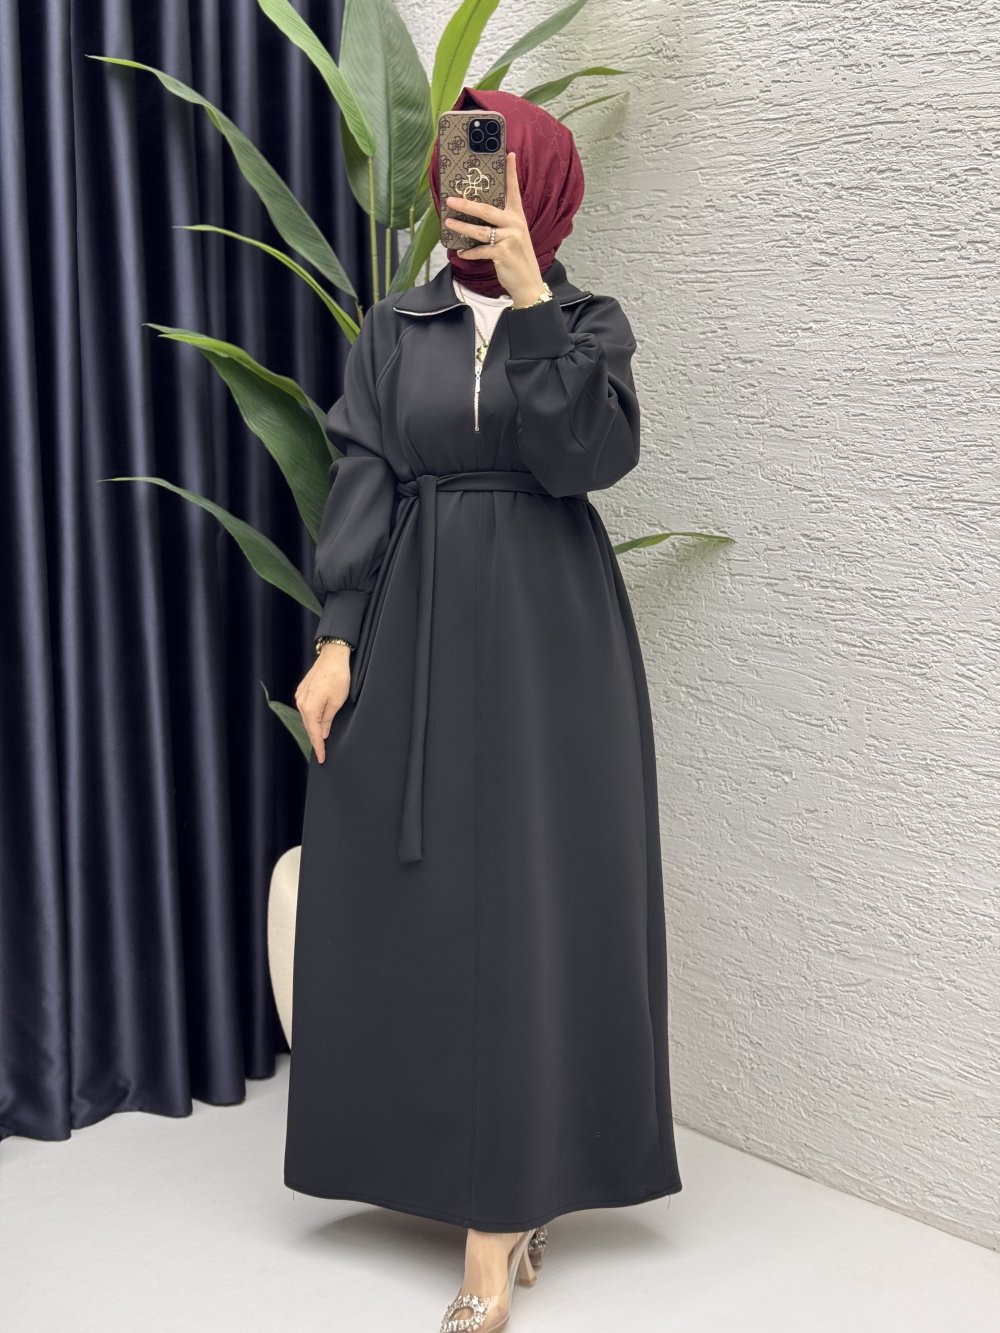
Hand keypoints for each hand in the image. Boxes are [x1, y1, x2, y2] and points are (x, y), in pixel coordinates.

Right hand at [295, 643, 350, 763]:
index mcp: (310, 708)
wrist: (332, 656)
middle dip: (316, 740)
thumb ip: (328, 719)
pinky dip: (311, 716)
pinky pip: (306, 708)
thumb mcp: (337, 701)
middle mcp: (301, 703)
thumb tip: (323, 732)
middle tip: (321, 753)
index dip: (319, 747)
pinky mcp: (302, 690)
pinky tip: (317, 721)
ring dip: (314, 728)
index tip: (322, 759)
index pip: (315, 733)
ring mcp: (300, 696)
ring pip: (307, 717)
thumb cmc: (338, 677)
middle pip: (309, 727)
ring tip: (320, 740)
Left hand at [444, 152, 544, 305]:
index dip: (511, 172)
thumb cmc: (517, 257)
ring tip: (449, 223)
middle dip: (466, 204)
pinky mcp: (503, 253)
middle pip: (486, 210)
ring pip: (480, 230)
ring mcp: (509, 239)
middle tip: (450, 200)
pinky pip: (480, 250)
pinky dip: (469, 253)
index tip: (509, 155)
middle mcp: (514, 224)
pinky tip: (461, 252)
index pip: (514, 191)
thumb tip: (477, 217)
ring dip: (462, 227)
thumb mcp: (514, 236)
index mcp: (517, 216)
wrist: (528, 282)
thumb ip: (501, 224)